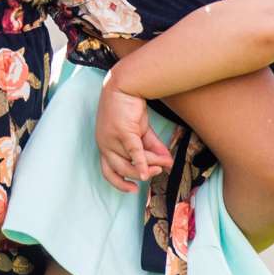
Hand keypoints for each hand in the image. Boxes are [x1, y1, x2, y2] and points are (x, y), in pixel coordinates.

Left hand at [95, 72, 172, 193]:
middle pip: (121, 170)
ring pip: (131, 162)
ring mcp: (112, 139)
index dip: (119, 183)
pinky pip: (134, 152)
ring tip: (163, 164)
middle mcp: (105, 145)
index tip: (133, 189)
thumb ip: (152, 148)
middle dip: (141, 174)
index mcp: (105, 146)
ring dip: (148, 165)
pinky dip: (143, 163)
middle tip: (158, 171)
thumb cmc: (129, 108)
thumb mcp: (140, 131)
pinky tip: (151, 170)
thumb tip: (168, 163)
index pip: (108, 171)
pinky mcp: (122, 132)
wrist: (124, 85)